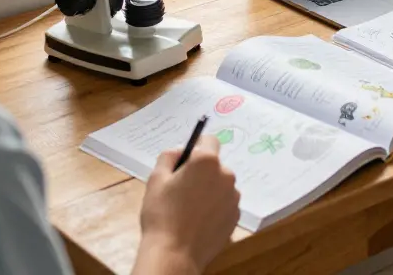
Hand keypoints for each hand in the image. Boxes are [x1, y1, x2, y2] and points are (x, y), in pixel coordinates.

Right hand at [135, 136, 240, 274]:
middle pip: (215, 165)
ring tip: (189, 208)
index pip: (209, 140)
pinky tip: (198, 220)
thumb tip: (180, 151)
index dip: (197, 147)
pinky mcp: (236, 216)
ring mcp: (234, 197)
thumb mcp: (156, 178)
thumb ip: (169, 156)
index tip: (187, 160)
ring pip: (221, 185)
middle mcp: (226, 175)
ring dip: (209, 190)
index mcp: (207, 162)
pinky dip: (215, 207)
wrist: (174, 253)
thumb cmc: (162, 214)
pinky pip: (225, 203)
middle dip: (201, 172)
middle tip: (182, 189)